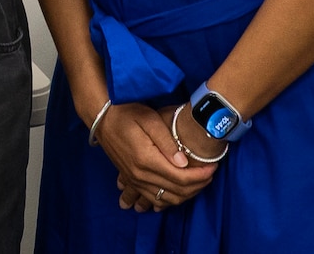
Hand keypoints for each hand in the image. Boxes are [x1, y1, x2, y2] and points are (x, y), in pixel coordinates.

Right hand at [95, 102, 215, 211]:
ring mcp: (133, 179)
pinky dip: (166, 201)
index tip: (213, 167)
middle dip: (198, 186)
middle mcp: (139, 174)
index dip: (201, 176)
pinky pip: (151, 199)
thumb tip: (184, 162)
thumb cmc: (125, 112)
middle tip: (210, 174)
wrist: (100, 116)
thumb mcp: (149, 119)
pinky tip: (176, 197)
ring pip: (165, 199)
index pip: (181, 178)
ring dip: (186, 195)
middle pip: (176, 192)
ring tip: (198, 182)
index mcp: (146, 159)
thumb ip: (167, 142)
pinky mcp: (130, 179)